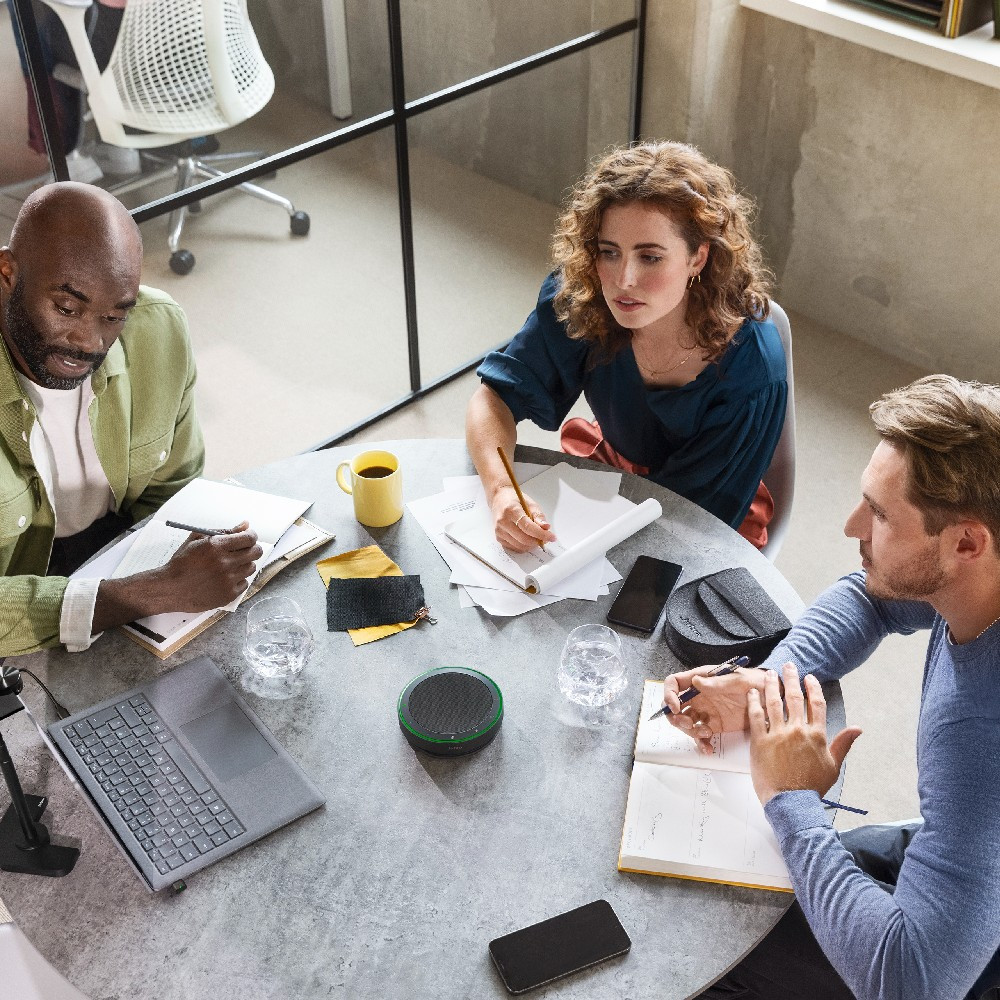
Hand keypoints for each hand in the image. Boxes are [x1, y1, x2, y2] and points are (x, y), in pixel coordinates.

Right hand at [147, 521, 262, 611]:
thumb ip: (224, 531)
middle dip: (252, 548)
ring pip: (251, 567)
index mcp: (216, 546)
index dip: (251, 536)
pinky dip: (238, 580)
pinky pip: (244, 583)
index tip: (247, 537)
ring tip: (230, 566)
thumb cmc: (182, 563)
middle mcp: (224, 563)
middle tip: (244, 550)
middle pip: (256, 552)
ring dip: (244, 564)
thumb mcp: (197, 540)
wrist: (170, 589)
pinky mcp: (228, 594)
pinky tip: (225, 579)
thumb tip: (245, 524)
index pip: (249, 538)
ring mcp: (227, 580)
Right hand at [490, 486, 555, 551]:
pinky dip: (524, 546)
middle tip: (546, 539)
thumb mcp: (530, 503)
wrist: (498, 500)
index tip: (552, 537)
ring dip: (531, 545)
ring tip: (537, 538)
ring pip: (519, 546)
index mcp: (511, 510)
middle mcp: (503, 522)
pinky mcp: (498, 538)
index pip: (528, 527)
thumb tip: (546, 528)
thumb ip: (539, 516)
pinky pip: (514, 548)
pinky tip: (528, 539)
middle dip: (538, 541)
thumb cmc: (515, 500)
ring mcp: (499, 531)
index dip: (541, 534)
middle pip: (523, 539)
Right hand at [662, 663, 768, 752]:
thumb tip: (697, 682)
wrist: (771, 699)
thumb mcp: (738, 680)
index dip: (669, 694)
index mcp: (701, 679)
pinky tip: (708, 748)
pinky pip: (700, 736)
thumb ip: (717, 682)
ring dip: (690, 732)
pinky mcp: (714, 725)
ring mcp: (705, 711)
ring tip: (707, 734)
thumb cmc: (756, 682)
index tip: (675, 707)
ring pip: (685, 723)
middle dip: (676, 718)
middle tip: (689, 725)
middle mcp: (699, 695)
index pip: (675, 683)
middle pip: (675, 706)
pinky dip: (701, 744)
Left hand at [747, 663, 862, 806]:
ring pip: (774, 702)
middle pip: (794, 698)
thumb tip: (857, 728)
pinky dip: (754, 702)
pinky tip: (752, 692)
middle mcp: (797, 731)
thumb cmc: (812, 787)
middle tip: (788, 666)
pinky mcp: (760, 741)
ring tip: (770, 673)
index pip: (817, 704)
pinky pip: (756, 716)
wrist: (791, 802)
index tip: (809, 678)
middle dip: (792, 679)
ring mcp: (778, 734)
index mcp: (816, 735)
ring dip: (772, 685)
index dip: (813, 688)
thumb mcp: (833, 766)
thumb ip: (843, 744)